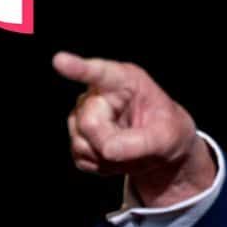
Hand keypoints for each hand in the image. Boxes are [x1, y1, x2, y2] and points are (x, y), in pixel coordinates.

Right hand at [53, 51, 216, 207]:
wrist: (160, 148)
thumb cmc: (167, 132)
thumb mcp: (166, 137)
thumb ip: (140, 143)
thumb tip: (108, 149)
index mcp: (125, 80)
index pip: (100, 72)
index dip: (78, 68)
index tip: (60, 60)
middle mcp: (99, 92)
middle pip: (89, 122)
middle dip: (110, 141)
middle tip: (137, 145)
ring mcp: (83, 114)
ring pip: (80, 141)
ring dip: (107, 156)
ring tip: (129, 148)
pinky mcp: (77, 136)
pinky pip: (81, 157)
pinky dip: (102, 165)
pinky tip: (117, 155)